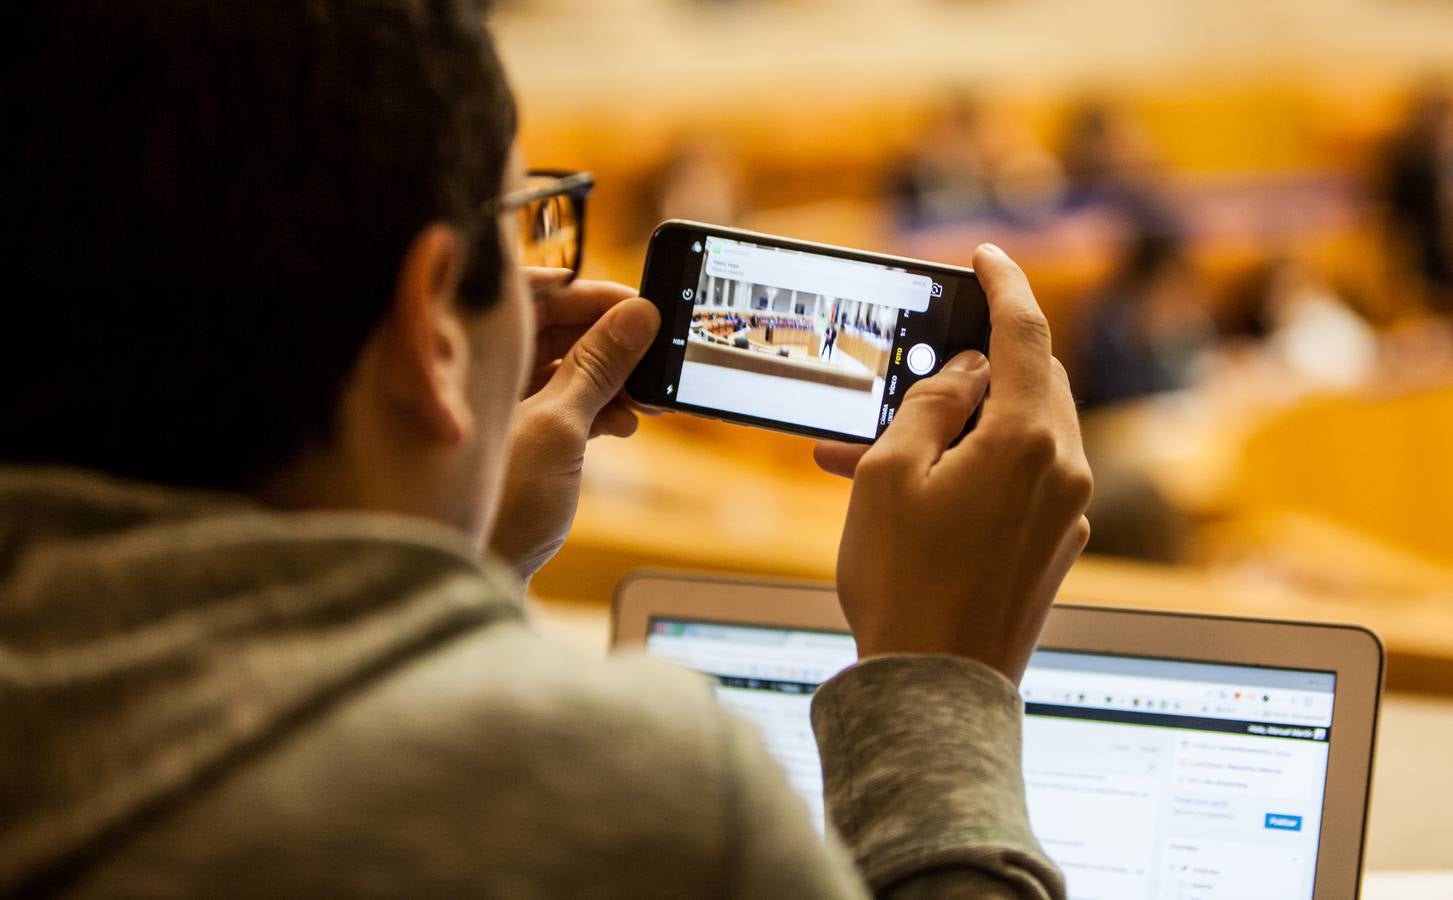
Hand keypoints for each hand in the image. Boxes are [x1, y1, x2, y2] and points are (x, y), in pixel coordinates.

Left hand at [488, 270, 659, 578]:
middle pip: (548, 330)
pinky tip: (621, 424)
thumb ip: (600, 366)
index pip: (528, 295)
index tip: (636, 303)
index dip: (585, 294)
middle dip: (606, 342)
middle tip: (653, 354)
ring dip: (606, 379)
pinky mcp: (509, 438)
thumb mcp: (558, 426)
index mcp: (464, 353)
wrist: (469, 578)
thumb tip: (640, 316)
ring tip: (643, 398)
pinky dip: (591, 409)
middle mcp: (470, 371)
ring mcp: (489, 406)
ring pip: (559, 368)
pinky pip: (557, 403)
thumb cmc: (495, 505)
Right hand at [817, 244, 1091, 682]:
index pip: (1026, 334)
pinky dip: (974, 467)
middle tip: (915, 370)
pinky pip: (1021, 479)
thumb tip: (964, 374)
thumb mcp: (890, 474)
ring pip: (1023, 432)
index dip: (1004, 285)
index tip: (987, 257)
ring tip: (877, 449)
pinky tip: (913, 489)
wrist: (934, 689)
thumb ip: (931, 405)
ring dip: (962, 425)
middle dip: (973, 368)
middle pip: (1031, 382)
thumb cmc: (904, 584)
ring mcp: (1066, 513)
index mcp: (1029, 440)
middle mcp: (1065, 470)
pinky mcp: (1055, 547)